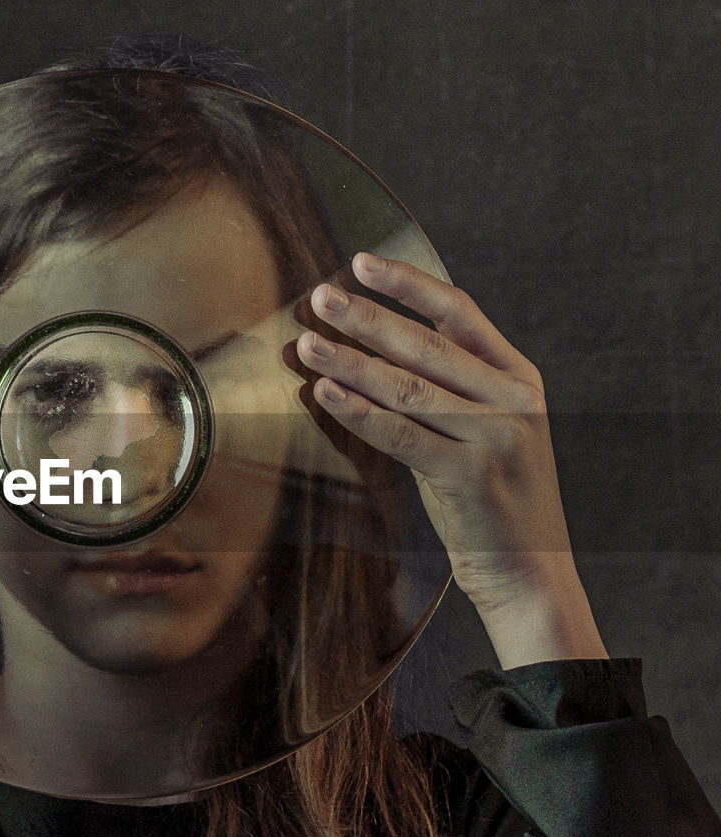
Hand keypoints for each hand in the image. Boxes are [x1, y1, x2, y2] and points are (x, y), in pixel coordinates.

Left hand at [291, 251, 606, 667]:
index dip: (407, 284)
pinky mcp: (472, 477)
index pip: (458, 312)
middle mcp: (513, 401)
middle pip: (427, 344)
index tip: (360, 263)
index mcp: (518, 380)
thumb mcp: (484, 432)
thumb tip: (372, 349)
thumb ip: (448, 390)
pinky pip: (402, 435)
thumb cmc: (490, 501)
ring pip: (408, 387)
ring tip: (306, 344)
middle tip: (317, 298)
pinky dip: (359, 412)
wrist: (530, 573)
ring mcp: (497, 438)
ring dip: (350, 362)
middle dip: (366, 318)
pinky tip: (324, 394)